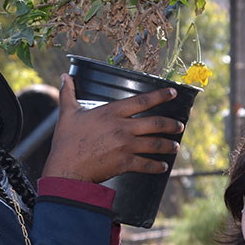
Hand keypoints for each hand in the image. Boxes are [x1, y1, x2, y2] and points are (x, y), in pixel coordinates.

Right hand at [42, 74, 183, 182]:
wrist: (66, 168)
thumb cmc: (66, 141)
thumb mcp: (67, 114)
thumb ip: (68, 93)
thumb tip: (64, 76)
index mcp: (111, 113)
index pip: (142, 101)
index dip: (160, 96)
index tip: (173, 93)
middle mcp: (122, 128)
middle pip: (155, 123)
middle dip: (171, 124)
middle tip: (180, 126)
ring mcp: (125, 146)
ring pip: (155, 144)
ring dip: (168, 145)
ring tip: (175, 147)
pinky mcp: (125, 163)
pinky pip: (147, 164)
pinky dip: (157, 166)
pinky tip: (163, 166)